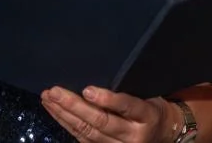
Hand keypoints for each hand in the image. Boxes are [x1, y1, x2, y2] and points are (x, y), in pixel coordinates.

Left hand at [41, 86, 177, 142]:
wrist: (163, 135)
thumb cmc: (152, 108)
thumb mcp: (149, 97)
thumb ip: (128, 91)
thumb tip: (97, 75)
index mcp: (146, 116)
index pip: (127, 107)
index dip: (107, 99)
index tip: (87, 89)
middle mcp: (132, 135)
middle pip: (101, 121)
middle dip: (74, 106)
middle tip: (55, 91)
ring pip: (87, 131)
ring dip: (64, 114)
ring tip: (48, 98)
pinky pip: (82, 138)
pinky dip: (65, 123)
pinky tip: (54, 111)